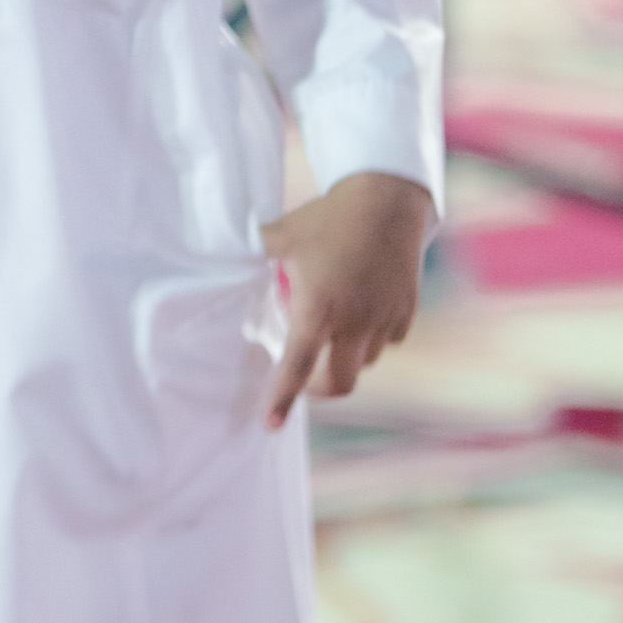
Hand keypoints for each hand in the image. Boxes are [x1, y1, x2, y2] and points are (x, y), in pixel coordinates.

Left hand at [259, 172, 431, 430]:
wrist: (386, 198)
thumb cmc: (327, 216)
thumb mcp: (281, 233)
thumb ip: (252, 252)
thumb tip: (216, 257)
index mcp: (319, 308)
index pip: (297, 365)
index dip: (282, 398)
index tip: (270, 424)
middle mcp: (355, 321)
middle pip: (340, 383)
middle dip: (320, 389)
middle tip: (307, 378)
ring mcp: (384, 319)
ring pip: (365, 361)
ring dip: (346, 358)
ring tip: (335, 331)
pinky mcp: (406, 312)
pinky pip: (388, 341)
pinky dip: (373, 338)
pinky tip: (364, 314)